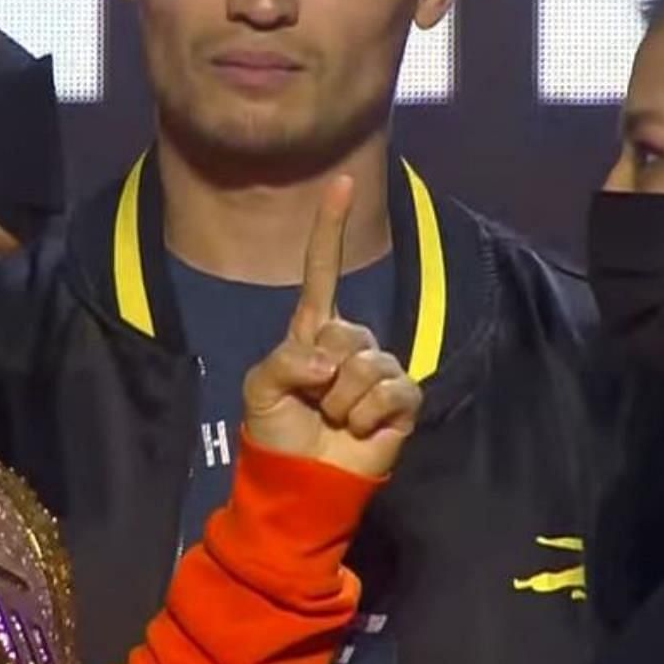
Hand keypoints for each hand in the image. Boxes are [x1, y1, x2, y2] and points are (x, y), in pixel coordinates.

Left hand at [239, 175, 420, 477]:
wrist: (300, 481)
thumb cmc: (276, 431)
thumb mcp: (260, 389)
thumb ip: (286, 361)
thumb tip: (332, 363)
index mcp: (314, 331)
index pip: (323, 271)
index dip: (330, 228)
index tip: (341, 182)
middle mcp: (351, 343)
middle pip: (347, 331)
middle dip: (324, 372)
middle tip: (316, 402)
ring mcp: (380, 370)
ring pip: (369, 363)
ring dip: (344, 401)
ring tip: (335, 420)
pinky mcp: (403, 400)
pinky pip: (394, 389)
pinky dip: (369, 414)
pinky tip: (360, 429)